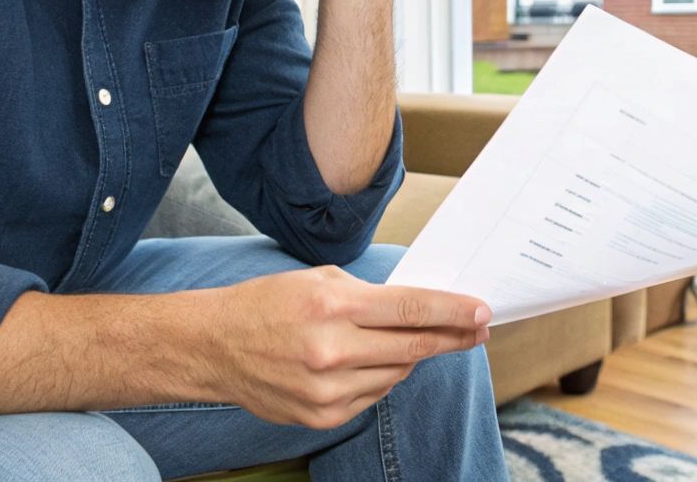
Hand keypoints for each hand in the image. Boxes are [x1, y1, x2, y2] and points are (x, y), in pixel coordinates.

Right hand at [206, 265, 489, 429]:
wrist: (214, 346)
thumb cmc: (268, 304)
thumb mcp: (320, 280)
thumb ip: (370, 297)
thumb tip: (419, 310)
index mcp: (333, 307)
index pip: (412, 310)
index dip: (454, 313)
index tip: (483, 313)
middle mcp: (332, 351)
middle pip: (413, 346)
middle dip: (452, 338)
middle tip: (477, 331)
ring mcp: (327, 390)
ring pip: (396, 373)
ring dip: (410, 356)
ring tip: (408, 340)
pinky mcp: (321, 416)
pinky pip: (373, 395)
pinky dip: (381, 377)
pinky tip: (370, 362)